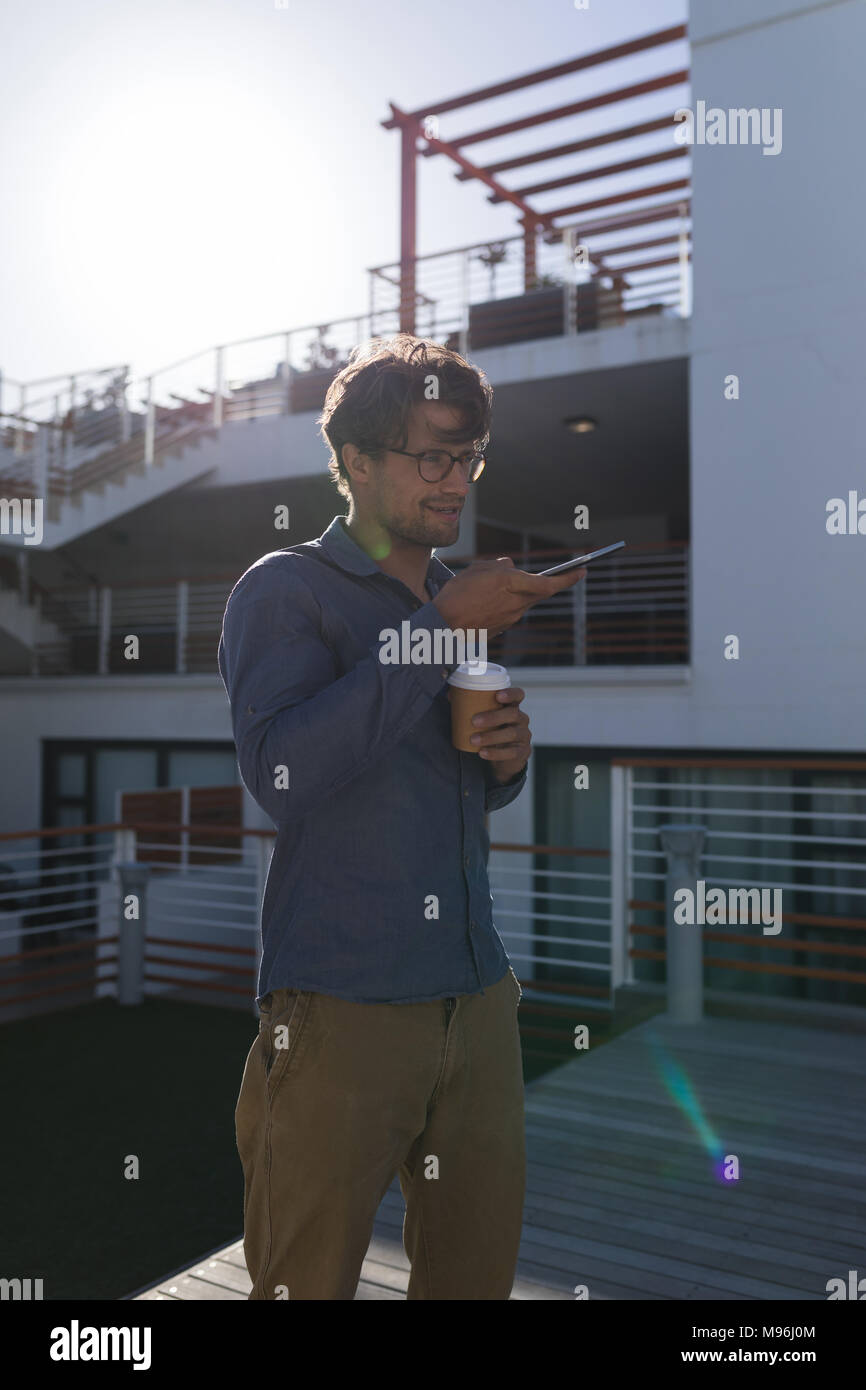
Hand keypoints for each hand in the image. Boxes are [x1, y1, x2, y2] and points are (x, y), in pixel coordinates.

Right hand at [433, 557, 585, 638]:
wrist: (444, 624)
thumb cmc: (458, 593)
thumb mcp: (477, 569)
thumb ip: (498, 566)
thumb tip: (509, 566)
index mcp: (513, 584)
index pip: (549, 584)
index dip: (569, 579)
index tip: (582, 571)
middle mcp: (517, 603)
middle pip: (538, 593)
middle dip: (543, 584)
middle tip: (544, 577)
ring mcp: (511, 618)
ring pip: (522, 601)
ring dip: (515, 594)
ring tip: (490, 590)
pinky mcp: (503, 628)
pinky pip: (510, 612)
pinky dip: (504, 604)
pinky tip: (485, 603)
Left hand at [469, 686, 530, 781]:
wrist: (504, 759)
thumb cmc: (492, 732)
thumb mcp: (485, 718)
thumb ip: (470, 706)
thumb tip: (450, 694)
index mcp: (512, 707)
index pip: (518, 695)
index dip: (510, 694)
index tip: (498, 695)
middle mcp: (521, 719)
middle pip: (512, 714)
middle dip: (493, 717)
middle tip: (474, 720)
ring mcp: (524, 736)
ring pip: (511, 733)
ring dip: (490, 736)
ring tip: (473, 739)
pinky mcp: (522, 752)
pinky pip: (511, 752)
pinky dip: (495, 753)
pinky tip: (483, 753)